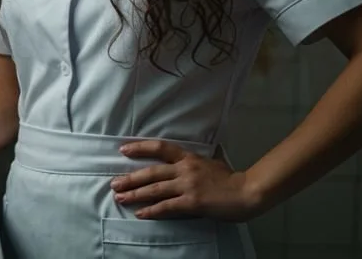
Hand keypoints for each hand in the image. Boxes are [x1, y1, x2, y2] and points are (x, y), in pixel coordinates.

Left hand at [110, 141, 262, 220]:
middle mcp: (185, 169)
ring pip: (155, 189)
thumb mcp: (213, 161)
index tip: (123, 150)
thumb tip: (195, 153)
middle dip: (130, 178)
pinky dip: (151, 210)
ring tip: (120, 198)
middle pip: (151, 172)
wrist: (247, 192)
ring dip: (135, 194)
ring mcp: (187, 186)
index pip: (160, 148)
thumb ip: (199, 159)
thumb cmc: (231, 178)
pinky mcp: (192, 202)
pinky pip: (167, 207)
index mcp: (189, 157)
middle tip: (114, 183)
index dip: (140, 148)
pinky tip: (140, 213)